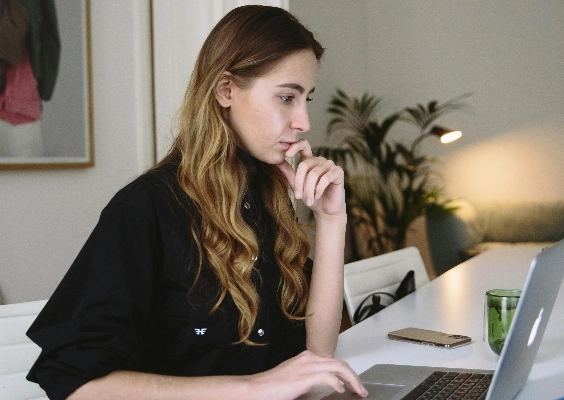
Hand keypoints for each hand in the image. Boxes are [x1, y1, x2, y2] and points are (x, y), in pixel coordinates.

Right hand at [249, 350, 367, 399]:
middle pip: (340, 363)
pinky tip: (341, 390)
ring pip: (338, 367)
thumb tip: (326, 387)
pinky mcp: (304, 377)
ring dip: (352, 380)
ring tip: (358, 391)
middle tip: (361, 390)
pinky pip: (328, 377)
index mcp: (306, 358)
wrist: (256, 389)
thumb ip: (309, 380)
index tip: (354, 385)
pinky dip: (337, 383)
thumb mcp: (295, 380)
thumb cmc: (272, 387)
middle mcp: (308, 358)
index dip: (347, 373)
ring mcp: (307, 366)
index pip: (334, 362)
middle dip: (354, 376)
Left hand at [276, 139, 345, 216]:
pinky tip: (317, 196)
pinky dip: (319, 189)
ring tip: (309, 200)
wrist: (325, 210)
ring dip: (309, 189)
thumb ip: (289, 173)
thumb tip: (277, 162)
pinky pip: (326, 178)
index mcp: (310, 161)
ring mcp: (330, 165)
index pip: (303, 145)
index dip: (295, 146)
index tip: (287, 154)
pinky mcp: (338, 172)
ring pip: (314, 173)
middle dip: (300, 182)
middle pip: (305, 164)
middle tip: (298, 196)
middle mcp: (320, 160)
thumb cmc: (311, 197)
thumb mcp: (297, 185)